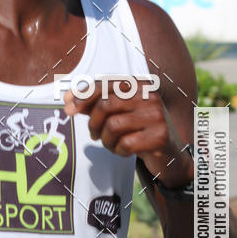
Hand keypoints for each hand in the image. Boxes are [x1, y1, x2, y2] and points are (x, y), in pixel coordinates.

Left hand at [64, 78, 192, 187]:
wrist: (168, 153)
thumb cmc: (138, 130)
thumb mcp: (118, 113)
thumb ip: (95, 104)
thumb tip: (67, 100)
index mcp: (140, 84)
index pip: (105, 84)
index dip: (83, 95)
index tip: (68, 108)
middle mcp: (150, 96)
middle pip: (106, 105)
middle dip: (93, 123)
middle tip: (94, 135)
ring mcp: (157, 116)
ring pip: (113, 126)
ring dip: (106, 140)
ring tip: (111, 144)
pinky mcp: (160, 136)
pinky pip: (125, 144)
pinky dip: (119, 151)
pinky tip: (124, 151)